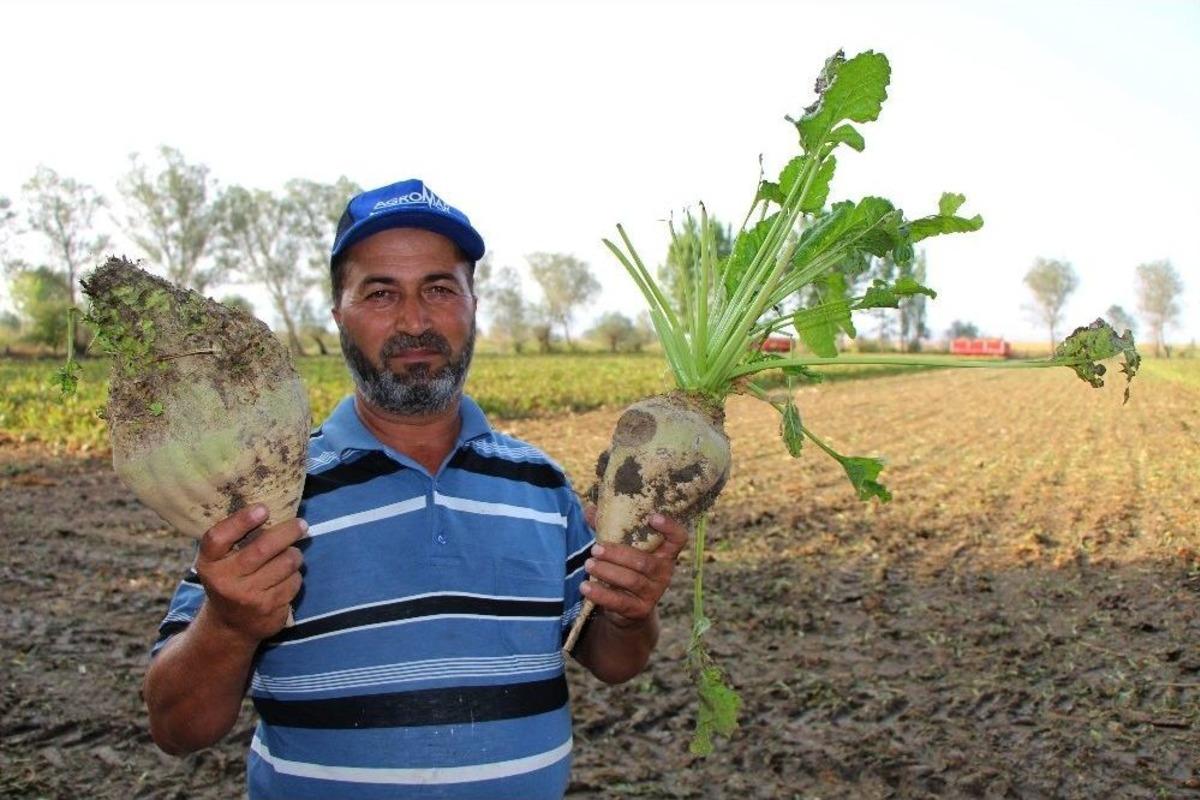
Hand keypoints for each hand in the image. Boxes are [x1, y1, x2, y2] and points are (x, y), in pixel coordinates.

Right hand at [195, 504, 306, 643]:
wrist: (230, 626)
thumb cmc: (230, 580)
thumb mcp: (221, 561)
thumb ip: (236, 538)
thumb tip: (272, 508)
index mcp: (209, 563)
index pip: (218, 538)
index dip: (241, 521)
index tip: (263, 508)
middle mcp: (225, 581)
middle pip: (262, 548)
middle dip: (287, 532)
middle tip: (301, 524)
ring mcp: (247, 598)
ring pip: (285, 563)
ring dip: (294, 554)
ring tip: (292, 553)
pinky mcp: (269, 610)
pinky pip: (294, 582)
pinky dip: (295, 575)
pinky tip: (286, 577)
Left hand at [580, 507, 687, 627]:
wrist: (629, 609)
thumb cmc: (625, 568)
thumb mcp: (621, 548)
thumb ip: (608, 529)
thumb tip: (590, 511)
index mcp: (664, 553)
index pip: (678, 538)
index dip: (670, 527)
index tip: (652, 517)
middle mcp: (664, 572)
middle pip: (644, 562)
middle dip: (618, 554)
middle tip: (595, 549)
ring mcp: (654, 593)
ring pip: (632, 581)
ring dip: (607, 572)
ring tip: (589, 565)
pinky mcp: (640, 610)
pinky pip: (620, 602)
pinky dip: (601, 594)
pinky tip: (585, 587)